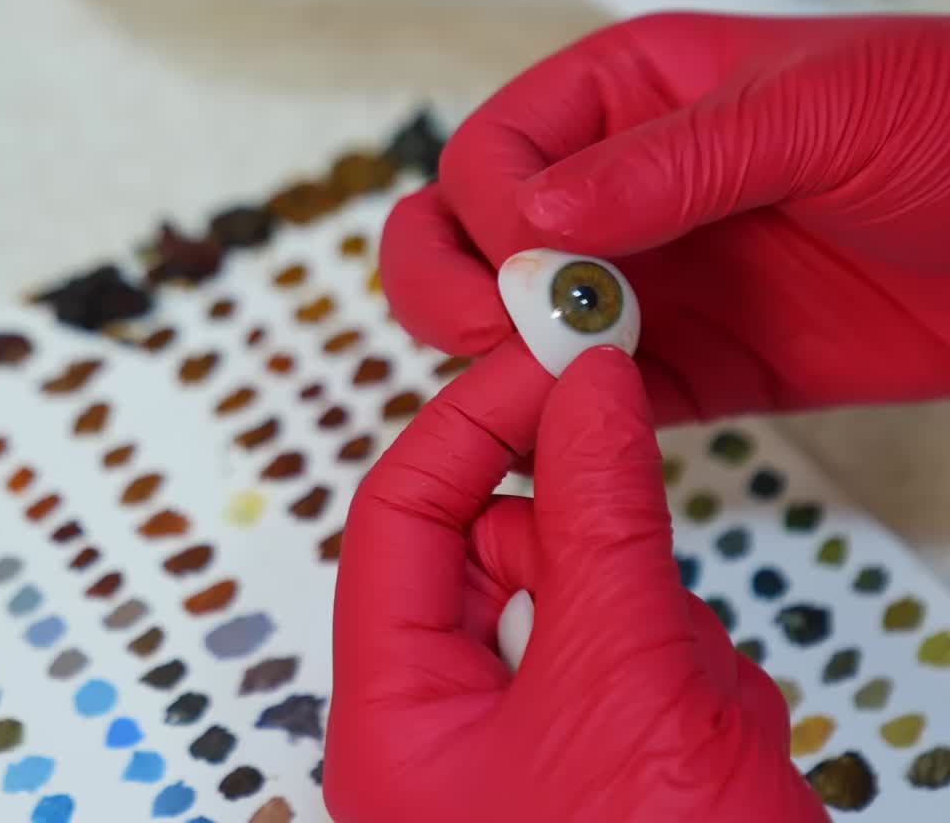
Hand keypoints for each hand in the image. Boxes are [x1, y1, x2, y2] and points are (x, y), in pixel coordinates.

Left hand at [325, 343, 826, 822]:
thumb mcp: (624, 681)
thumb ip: (598, 515)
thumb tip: (586, 384)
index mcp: (396, 712)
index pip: (401, 514)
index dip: (472, 423)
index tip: (548, 360)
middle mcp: (445, 727)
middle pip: (490, 550)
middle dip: (579, 534)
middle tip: (633, 493)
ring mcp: (530, 748)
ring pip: (578, 597)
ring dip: (654, 617)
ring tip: (698, 700)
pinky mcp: (607, 761)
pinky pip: (637, 654)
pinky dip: (693, 669)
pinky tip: (726, 742)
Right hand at [382, 13, 949, 421]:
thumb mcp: (816, 109)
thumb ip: (671, 160)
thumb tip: (535, 218)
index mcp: (628, 95)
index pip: (495, 149)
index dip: (489, 207)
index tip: (530, 258)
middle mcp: (615, 187)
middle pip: (464, 231)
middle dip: (447, 283)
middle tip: (492, 330)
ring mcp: (648, 280)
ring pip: (508, 321)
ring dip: (500, 357)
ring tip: (551, 382)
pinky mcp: (690, 366)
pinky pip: (593, 397)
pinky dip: (565, 421)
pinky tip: (582, 432)